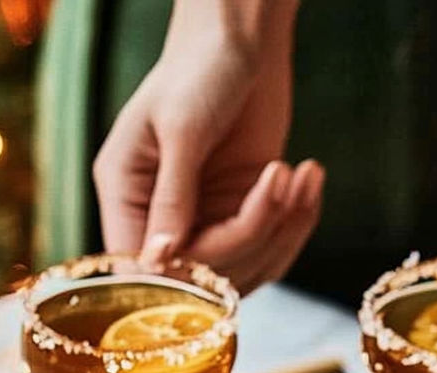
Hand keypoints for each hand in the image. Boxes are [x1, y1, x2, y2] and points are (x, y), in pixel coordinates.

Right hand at [92, 0, 323, 293]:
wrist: (242, 33)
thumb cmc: (201, 64)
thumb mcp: (183, 128)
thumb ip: (172, 197)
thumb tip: (159, 260)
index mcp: (126, 193)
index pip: (145, 266)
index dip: (186, 270)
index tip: (230, 235)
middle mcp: (160, 217)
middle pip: (202, 275)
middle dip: (252, 237)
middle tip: (280, 180)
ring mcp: (205, 220)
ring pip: (244, 271)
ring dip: (283, 231)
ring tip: (301, 173)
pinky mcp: (244, 214)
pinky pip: (272, 250)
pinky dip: (298, 224)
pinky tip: (310, 177)